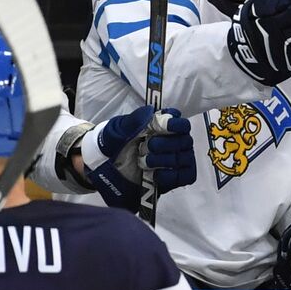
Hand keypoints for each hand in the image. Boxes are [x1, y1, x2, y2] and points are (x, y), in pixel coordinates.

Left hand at [78, 106, 194, 211]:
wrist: (104, 166)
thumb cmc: (114, 143)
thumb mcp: (118, 129)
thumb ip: (134, 120)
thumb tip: (150, 111)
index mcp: (163, 126)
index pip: (182, 123)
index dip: (177, 125)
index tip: (164, 127)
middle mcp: (174, 141)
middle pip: (185, 141)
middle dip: (166, 145)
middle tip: (146, 147)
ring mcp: (175, 159)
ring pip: (186, 158)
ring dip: (165, 160)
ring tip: (145, 163)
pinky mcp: (174, 177)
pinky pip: (186, 176)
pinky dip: (172, 176)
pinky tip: (155, 175)